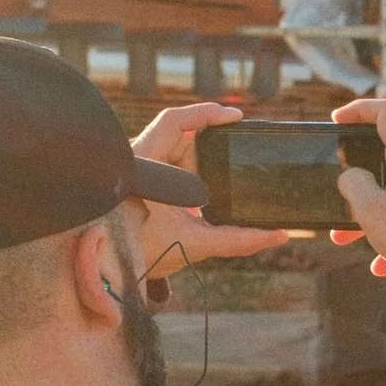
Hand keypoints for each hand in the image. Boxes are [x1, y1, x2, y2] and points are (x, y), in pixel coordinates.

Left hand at [128, 102, 287, 273]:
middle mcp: (139, 162)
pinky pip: (167, 168)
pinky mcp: (139, 183)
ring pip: (174, 152)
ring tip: (219, 179)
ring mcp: (138, 172)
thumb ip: (240, 240)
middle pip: (180, 136)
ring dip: (200, 163)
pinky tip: (202, 194)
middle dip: (211, 144)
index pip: (175, 122)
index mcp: (146, 165)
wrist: (106, 272)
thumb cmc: (143, 254)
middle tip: (238, 150)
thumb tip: (279, 236)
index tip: (236, 117)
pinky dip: (188, 175)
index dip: (207, 113)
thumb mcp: (197, 244)